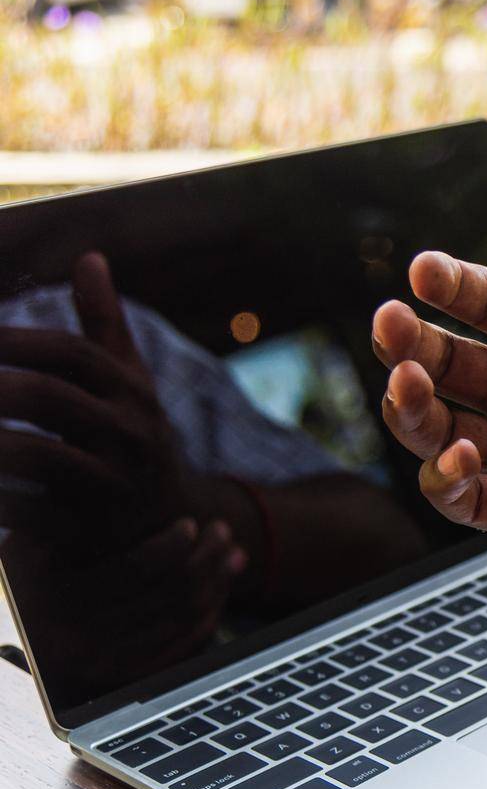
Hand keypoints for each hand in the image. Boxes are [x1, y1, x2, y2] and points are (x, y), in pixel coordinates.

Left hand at [0, 253, 202, 544]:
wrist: (169, 526)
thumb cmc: (131, 440)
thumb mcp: (128, 382)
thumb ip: (105, 324)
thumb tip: (89, 257)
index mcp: (132, 393)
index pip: (70, 353)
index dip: (13, 340)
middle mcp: (130, 435)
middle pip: (50, 397)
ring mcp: (113, 486)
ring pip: (38, 454)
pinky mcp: (92, 531)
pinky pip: (30, 510)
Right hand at [4, 517, 244, 685]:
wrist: (15, 631)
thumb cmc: (28, 570)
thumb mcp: (33, 542)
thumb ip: (74, 521)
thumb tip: (126, 486)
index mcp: (55, 597)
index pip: (135, 569)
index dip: (172, 544)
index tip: (190, 523)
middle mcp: (77, 636)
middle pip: (168, 594)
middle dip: (206, 559)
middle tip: (222, 531)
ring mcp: (103, 660)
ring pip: (182, 619)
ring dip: (217, 583)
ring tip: (232, 553)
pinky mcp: (123, 674)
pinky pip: (182, 645)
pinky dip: (210, 614)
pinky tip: (220, 588)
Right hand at [371, 134, 486, 562]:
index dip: (455, 287)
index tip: (425, 269)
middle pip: (450, 368)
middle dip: (409, 345)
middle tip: (389, 324)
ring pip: (443, 433)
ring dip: (411, 410)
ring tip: (406, 382)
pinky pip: (473, 503)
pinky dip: (447, 483)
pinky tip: (453, 454)